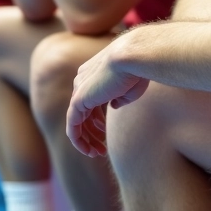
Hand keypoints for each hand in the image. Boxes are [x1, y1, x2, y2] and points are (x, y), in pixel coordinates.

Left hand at [66, 39, 150, 157]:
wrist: (132, 57)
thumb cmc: (137, 69)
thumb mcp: (130, 86)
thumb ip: (120, 96)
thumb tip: (113, 106)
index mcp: (93, 74)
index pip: (89, 102)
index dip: (96, 120)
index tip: (104, 133)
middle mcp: (83, 80)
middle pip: (82, 112)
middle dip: (91, 132)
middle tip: (100, 149)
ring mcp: (79, 90)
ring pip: (76, 122)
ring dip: (85, 140)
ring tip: (97, 153)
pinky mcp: (78, 101)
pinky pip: (72, 126)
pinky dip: (78, 140)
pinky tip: (87, 150)